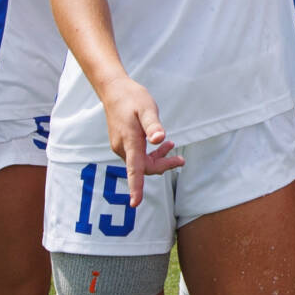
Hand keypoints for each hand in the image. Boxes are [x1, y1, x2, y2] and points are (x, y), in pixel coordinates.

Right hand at [99, 81, 183, 207]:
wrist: (113, 90)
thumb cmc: (131, 98)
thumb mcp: (147, 108)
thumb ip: (153, 125)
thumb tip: (159, 140)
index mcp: (129, 141)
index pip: (134, 169)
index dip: (136, 187)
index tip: (135, 203)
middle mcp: (122, 148)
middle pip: (144, 168)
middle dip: (163, 166)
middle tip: (181, 160)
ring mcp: (121, 146)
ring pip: (142, 163)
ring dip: (159, 159)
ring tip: (174, 147)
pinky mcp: (123, 144)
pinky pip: (138, 156)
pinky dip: (151, 154)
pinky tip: (163, 145)